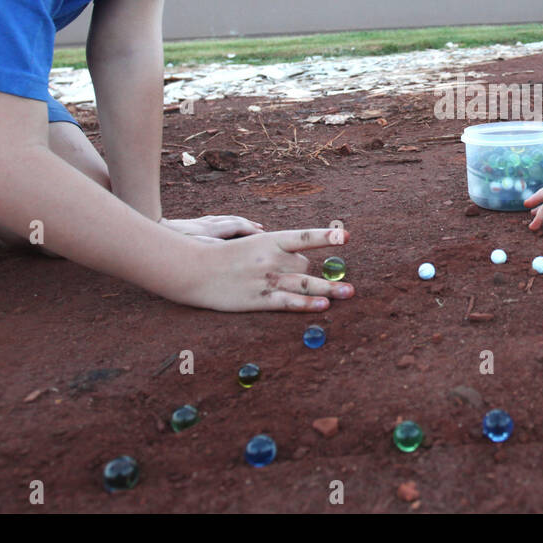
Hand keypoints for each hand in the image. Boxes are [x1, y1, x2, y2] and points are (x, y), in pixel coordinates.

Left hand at [160, 214, 269, 243]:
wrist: (151, 225)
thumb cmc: (170, 239)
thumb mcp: (191, 245)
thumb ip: (212, 246)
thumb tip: (229, 247)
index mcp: (211, 229)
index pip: (238, 227)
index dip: (253, 231)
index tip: (265, 236)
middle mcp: (208, 223)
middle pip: (234, 220)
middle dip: (249, 224)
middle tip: (261, 229)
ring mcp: (200, 222)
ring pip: (225, 219)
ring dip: (238, 222)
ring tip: (247, 226)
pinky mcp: (192, 224)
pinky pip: (215, 221)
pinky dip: (225, 222)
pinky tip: (222, 227)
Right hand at [179, 227, 353, 312]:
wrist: (194, 270)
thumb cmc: (221, 256)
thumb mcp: (249, 243)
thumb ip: (274, 248)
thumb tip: (300, 259)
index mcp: (269, 240)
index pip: (305, 237)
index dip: (327, 236)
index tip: (346, 237)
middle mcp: (272, 258)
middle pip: (305, 265)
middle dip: (305, 271)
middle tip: (298, 276)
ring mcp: (268, 279)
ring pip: (306, 284)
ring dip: (330, 289)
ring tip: (349, 293)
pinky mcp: (260, 299)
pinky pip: (290, 302)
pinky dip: (308, 304)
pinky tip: (324, 306)